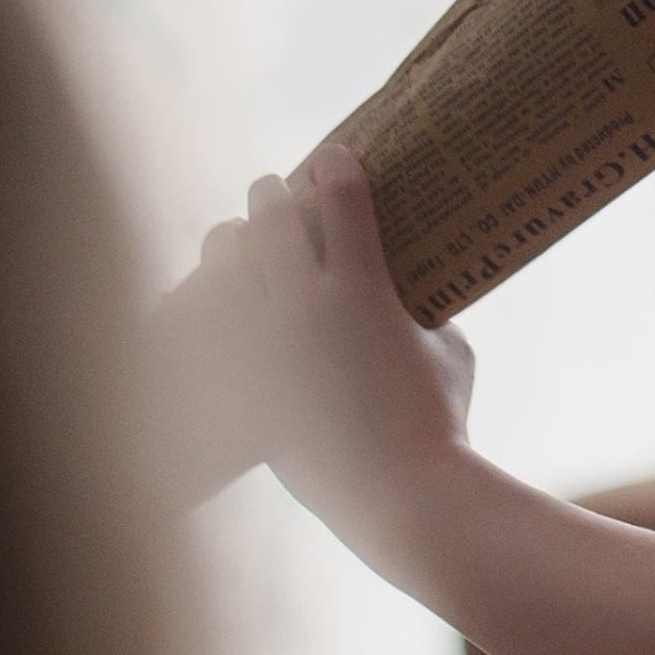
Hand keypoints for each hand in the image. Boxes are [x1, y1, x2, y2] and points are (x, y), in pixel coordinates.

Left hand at [198, 147, 475, 551]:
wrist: (399, 497)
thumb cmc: (438, 425)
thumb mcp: (450, 353)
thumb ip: (425, 312)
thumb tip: (419, 294)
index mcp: (360, 288)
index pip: (340, 198)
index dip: (333, 165)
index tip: (330, 157)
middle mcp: (303, 306)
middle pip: (267, 216)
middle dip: (271, 194)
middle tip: (275, 192)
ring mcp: (263, 345)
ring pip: (224, 260)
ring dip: (232, 241)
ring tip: (238, 242)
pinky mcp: (240, 383)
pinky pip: (203, 323)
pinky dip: (207, 304)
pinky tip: (209, 300)